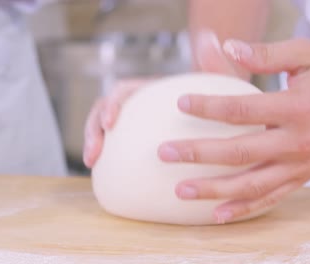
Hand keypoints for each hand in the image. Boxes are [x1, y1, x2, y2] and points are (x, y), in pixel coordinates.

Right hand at [83, 31, 241, 167]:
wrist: (217, 112)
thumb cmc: (217, 96)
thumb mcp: (216, 79)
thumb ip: (211, 62)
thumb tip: (209, 38)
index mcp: (150, 89)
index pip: (122, 91)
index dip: (112, 105)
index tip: (110, 124)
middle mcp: (137, 104)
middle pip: (103, 111)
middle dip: (92, 131)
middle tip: (92, 155)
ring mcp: (134, 123)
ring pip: (104, 131)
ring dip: (94, 145)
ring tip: (92, 165)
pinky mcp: (134, 141)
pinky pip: (117, 150)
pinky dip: (109, 162)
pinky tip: (109, 180)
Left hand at [159, 38, 309, 222]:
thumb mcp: (307, 55)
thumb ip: (266, 54)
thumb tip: (227, 46)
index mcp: (297, 107)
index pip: (243, 109)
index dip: (209, 107)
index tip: (181, 102)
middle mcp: (298, 141)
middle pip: (240, 152)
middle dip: (198, 154)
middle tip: (165, 153)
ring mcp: (300, 165)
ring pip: (252, 184)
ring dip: (214, 190)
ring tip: (181, 191)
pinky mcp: (302, 179)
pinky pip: (270, 199)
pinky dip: (244, 210)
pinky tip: (217, 216)